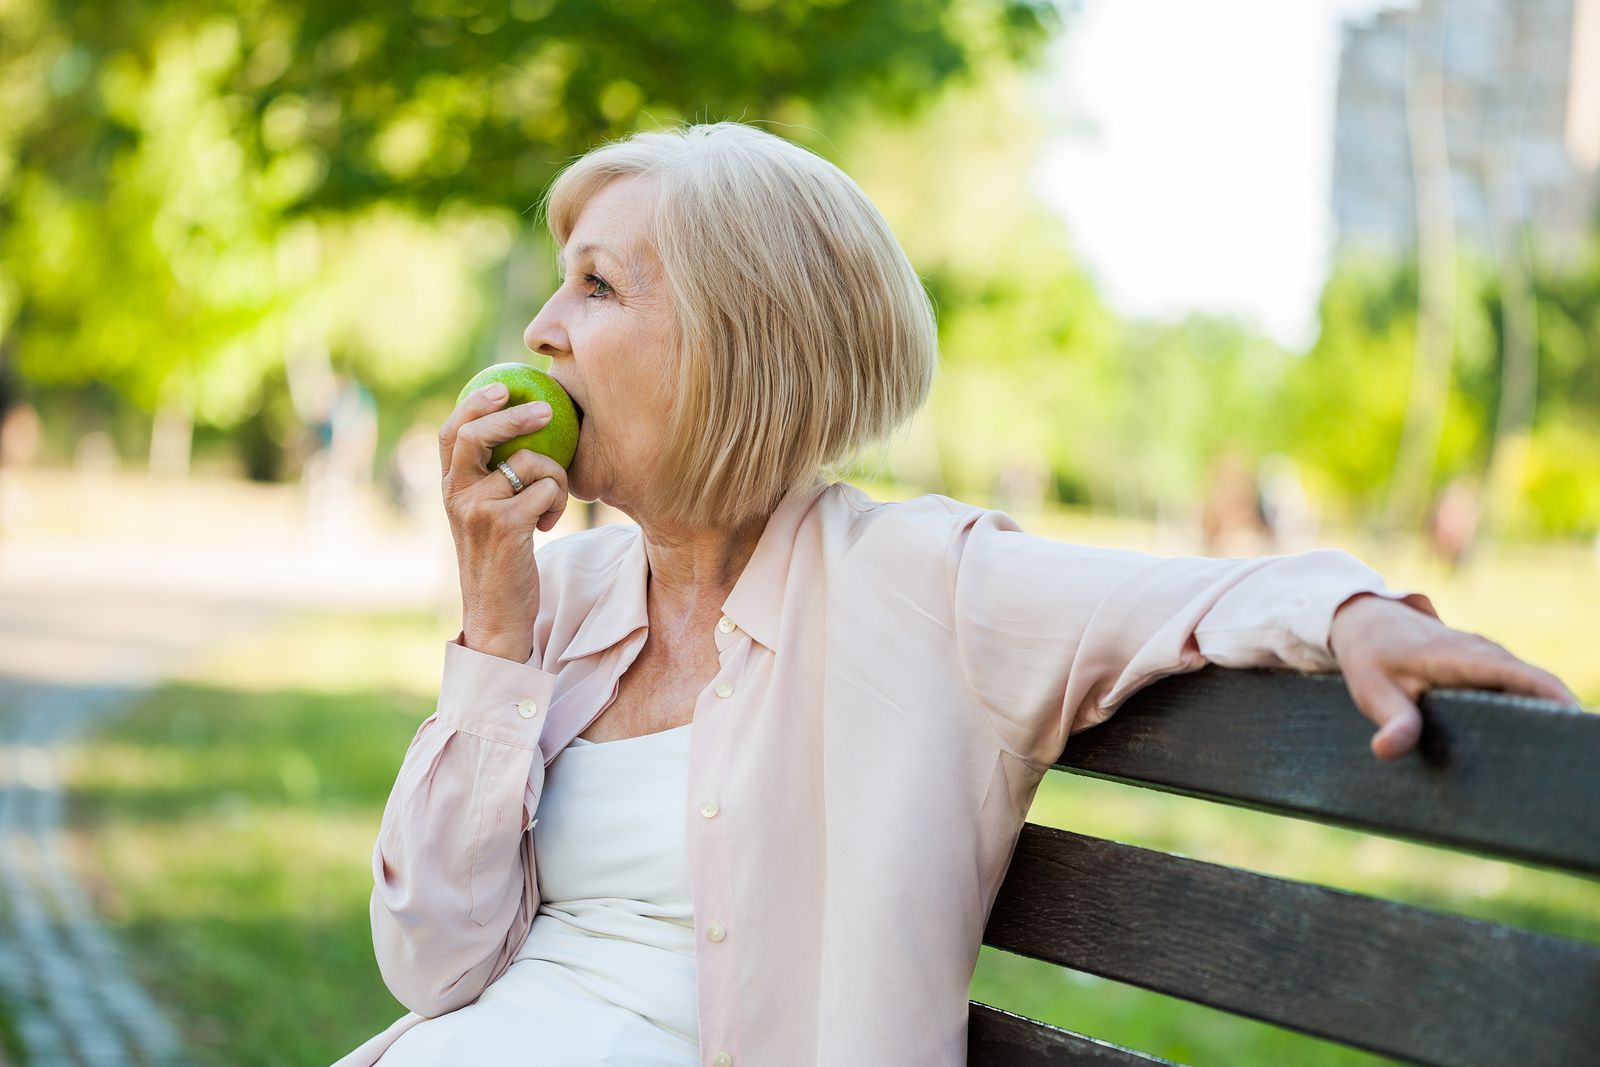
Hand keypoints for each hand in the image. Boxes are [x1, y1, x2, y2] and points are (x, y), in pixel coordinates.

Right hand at [438, 384, 570, 659]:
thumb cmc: (500, 562)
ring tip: (551, 504)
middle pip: (478, 434)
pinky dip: (558, 503)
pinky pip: (547, 490)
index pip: (452, 432)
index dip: (475, 403)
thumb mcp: (486, 516)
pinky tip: (549, 524)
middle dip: (514, 416)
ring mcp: (478, 510)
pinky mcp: (505, 526)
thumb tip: (523, 432)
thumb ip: (491, 480)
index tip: (503, 386)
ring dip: (555, 477)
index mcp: (449, 488)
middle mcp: (456, 495)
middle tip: (547, 410)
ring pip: (529, 463)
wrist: (497, 615)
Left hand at [1328, 592, 1582, 760]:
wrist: (1367, 620)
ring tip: (1560, 760)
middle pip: (1538, 686)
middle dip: (1558, 718)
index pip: (1523, 676)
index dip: (1555, 699)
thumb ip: (1390, 720)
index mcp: (1464, 657)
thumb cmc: (1371, 655)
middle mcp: (1486, 655)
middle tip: (1572, 757)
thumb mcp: (1373, 689)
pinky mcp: (1486, 669)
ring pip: (1530, 689)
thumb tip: (1387, 751)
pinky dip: (1529, 711)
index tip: (1577, 724)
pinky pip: (1516, 689)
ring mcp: (1489, 660)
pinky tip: (1531, 748)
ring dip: (1547, 717)